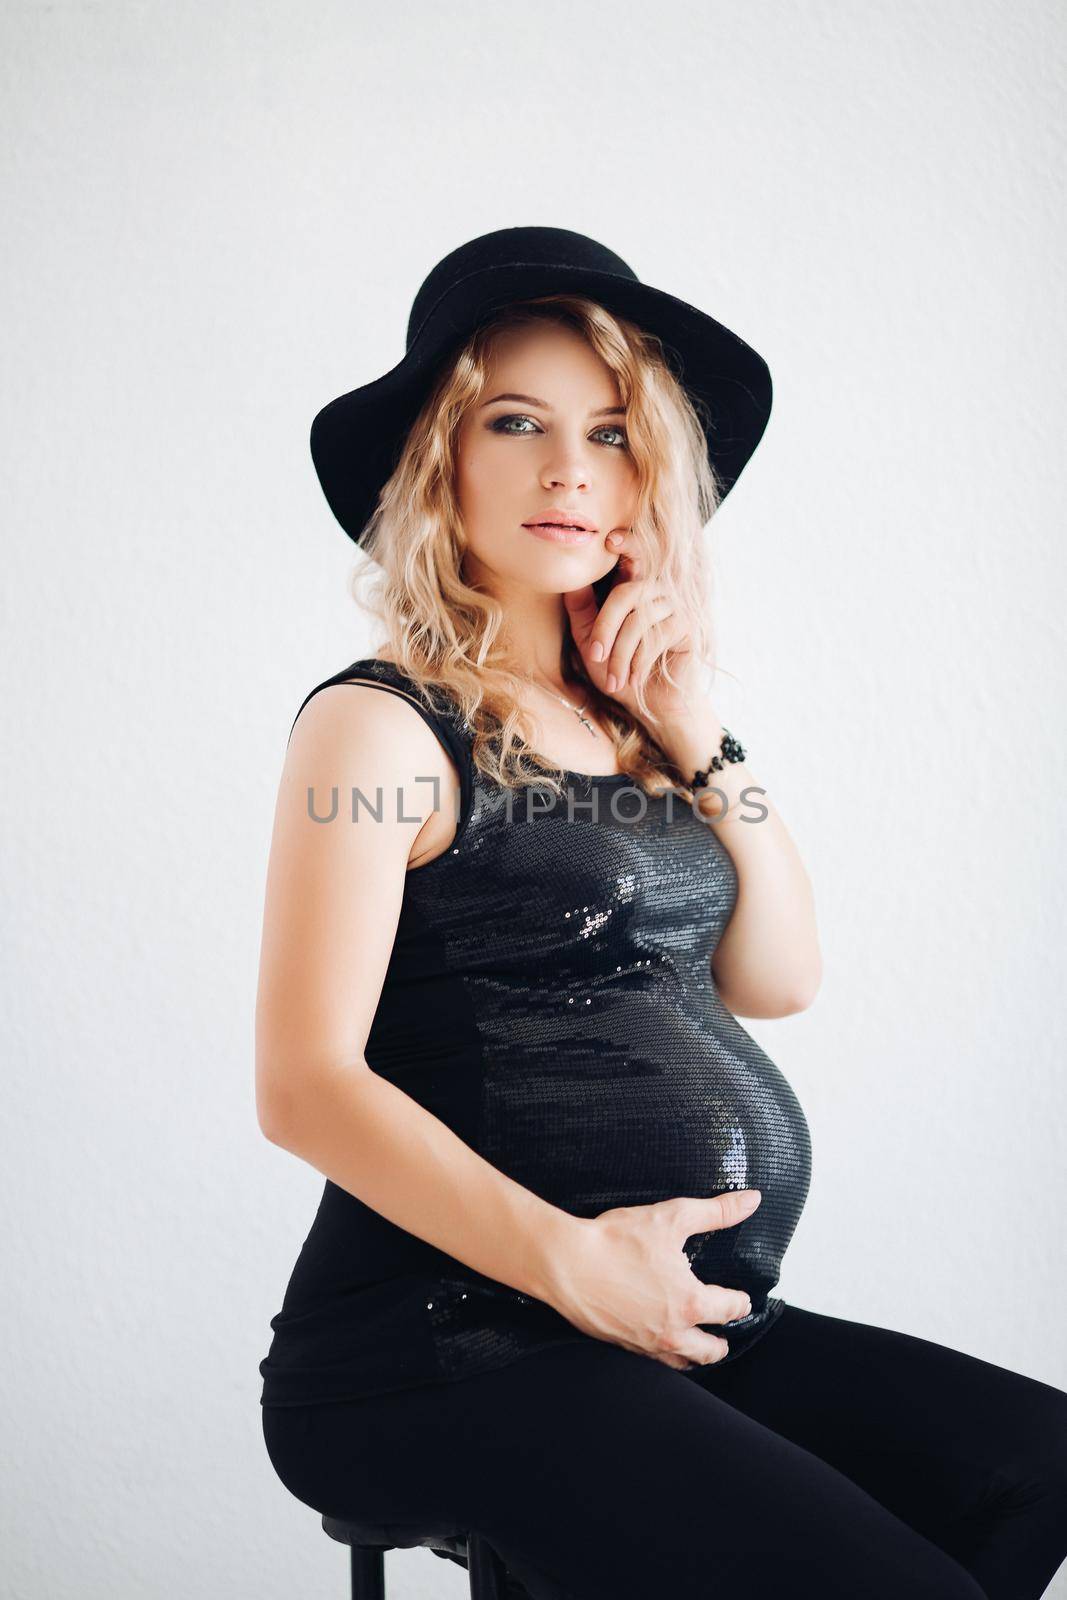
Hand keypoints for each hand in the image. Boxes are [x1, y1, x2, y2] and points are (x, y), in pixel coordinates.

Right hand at [545, 1189, 761, 1370]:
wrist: (565, 1263)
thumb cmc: (616, 1240)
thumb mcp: (672, 1217)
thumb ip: (716, 1211)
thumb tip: (751, 1200)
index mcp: (690, 1302)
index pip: (729, 1309)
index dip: (740, 1303)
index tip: (741, 1300)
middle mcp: (671, 1331)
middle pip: (710, 1350)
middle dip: (721, 1342)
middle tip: (724, 1333)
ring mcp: (645, 1343)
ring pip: (681, 1362)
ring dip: (695, 1354)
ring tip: (698, 1345)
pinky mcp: (621, 1344)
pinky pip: (652, 1360)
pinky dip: (665, 1355)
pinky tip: (660, 1342)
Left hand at [562, 528, 703, 727]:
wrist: (651, 704)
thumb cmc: (619, 670)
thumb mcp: (590, 641)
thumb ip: (582, 611)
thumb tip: (570, 580)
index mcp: (633, 587)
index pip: (634, 556)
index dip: (627, 544)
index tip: (610, 540)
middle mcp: (657, 590)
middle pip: (626, 594)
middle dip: (604, 627)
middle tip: (594, 656)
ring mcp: (676, 606)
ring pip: (638, 620)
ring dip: (621, 654)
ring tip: (614, 679)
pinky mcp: (688, 626)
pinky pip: (655, 637)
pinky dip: (638, 661)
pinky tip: (634, 678)